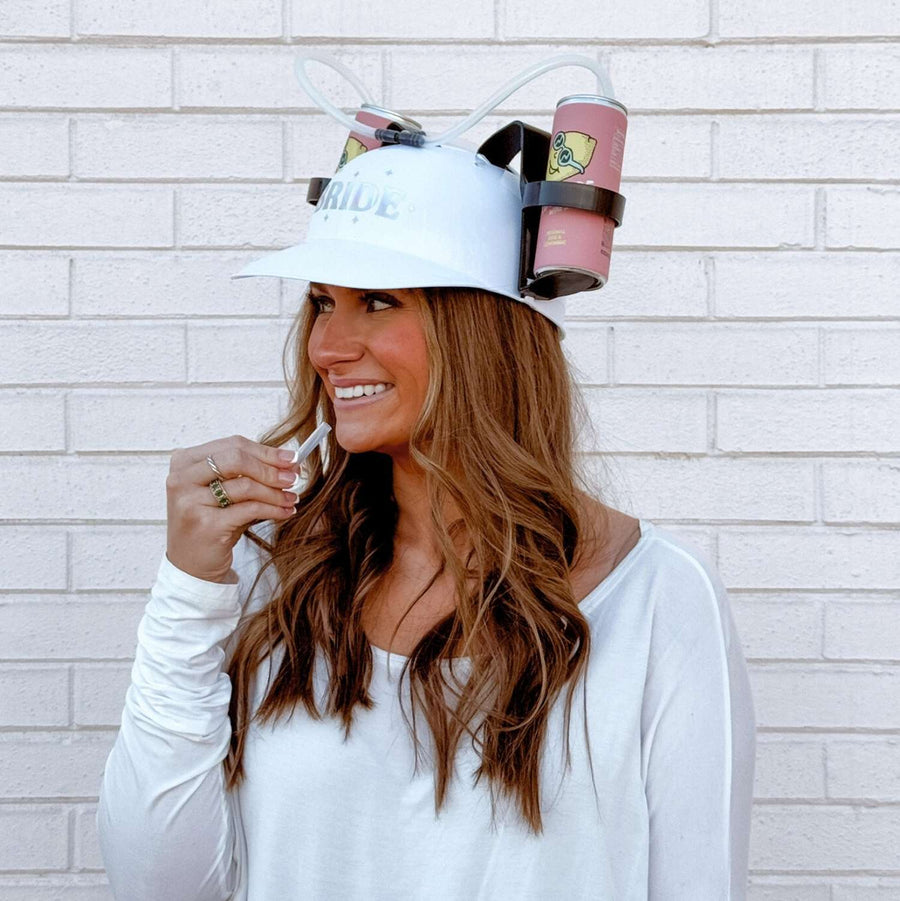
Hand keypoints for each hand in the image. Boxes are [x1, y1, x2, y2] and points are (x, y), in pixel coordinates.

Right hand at [165, 435, 299, 582]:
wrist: (191, 565)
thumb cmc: (211, 523)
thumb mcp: (224, 491)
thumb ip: (249, 472)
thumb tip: (289, 461)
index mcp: (185, 461)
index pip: (233, 445)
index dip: (266, 451)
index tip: (291, 458)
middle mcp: (182, 478)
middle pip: (237, 459)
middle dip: (270, 468)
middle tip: (293, 478)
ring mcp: (190, 501)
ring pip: (245, 486)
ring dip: (276, 492)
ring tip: (292, 498)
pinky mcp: (206, 524)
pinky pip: (249, 509)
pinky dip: (273, 509)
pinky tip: (285, 511)